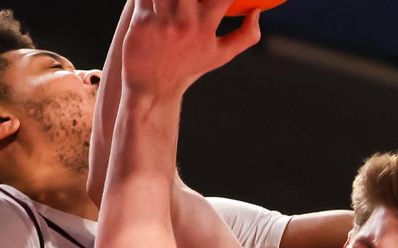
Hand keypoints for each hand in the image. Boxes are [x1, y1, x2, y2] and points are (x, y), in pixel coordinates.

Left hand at [122, 0, 260, 97]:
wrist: (152, 88)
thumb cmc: (186, 68)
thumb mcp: (219, 56)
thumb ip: (245, 36)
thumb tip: (257, 12)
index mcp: (206, 28)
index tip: (220, 0)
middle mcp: (185, 23)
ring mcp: (161, 22)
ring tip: (177, 0)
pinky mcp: (140, 21)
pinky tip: (154, 0)